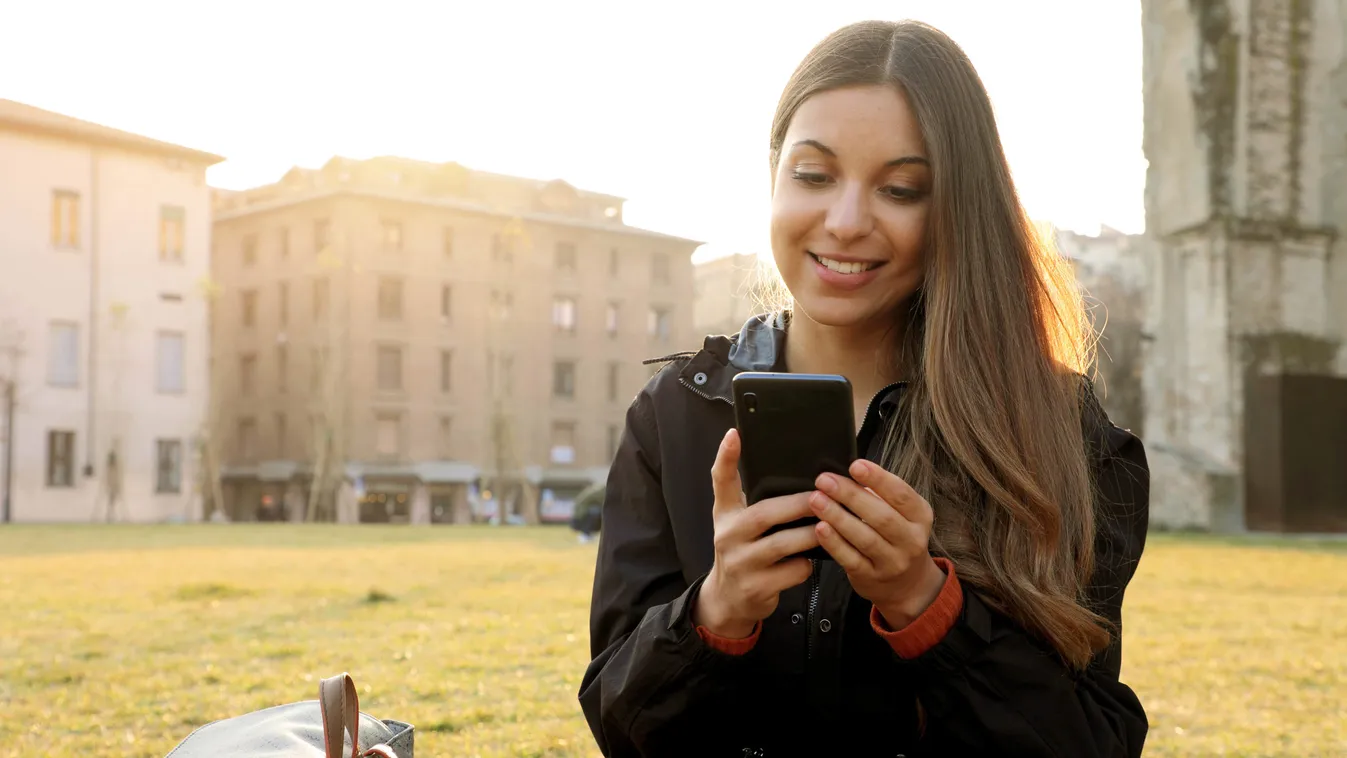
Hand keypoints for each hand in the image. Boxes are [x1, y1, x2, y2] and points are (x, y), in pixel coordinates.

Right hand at [693, 429, 819, 638]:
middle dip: (797, 504)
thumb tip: (803, 481)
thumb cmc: (745, 553)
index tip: (735, 433)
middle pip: (762, 514)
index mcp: (725, 514)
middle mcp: (727, 536)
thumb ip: (759, 504)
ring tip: (829, 525)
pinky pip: (792, 571)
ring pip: (781, 544)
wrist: (729, 600)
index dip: (726, 457)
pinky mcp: (756, 588)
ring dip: (811, 534)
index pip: (721, 481)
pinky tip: (811, 560)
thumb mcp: (740, 525)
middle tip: (823, 494)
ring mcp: (740, 563)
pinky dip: (806, 564)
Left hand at [809, 459, 944, 629]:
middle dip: (850, 495)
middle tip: (824, 480)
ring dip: (838, 517)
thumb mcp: (902, 515)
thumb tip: (848, 474)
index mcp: (920, 516)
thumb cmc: (897, 537)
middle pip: (881, 516)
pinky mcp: (871, 577)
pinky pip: (850, 559)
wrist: (907, 585)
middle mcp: (910, 540)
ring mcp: (892, 562)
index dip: (878, 479)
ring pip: (865, 538)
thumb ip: (881, 495)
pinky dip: (834, 543)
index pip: (901, 494)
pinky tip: (820, 528)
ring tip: (816, 500)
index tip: (855, 465)